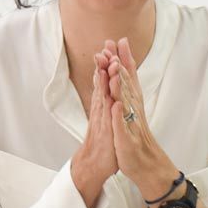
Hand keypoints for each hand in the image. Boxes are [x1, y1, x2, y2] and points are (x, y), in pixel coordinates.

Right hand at [69, 52, 120, 207]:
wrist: (95, 163)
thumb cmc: (104, 139)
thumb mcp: (107, 115)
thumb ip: (106, 98)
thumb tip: (106, 82)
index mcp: (104, 103)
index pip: (106, 78)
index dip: (109, 61)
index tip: (112, 45)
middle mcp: (102, 108)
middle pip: (103, 83)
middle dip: (105, 64)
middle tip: (106, 45)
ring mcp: (103, 120)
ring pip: (104, 97)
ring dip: (106, 81)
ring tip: (108, 63)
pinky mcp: (106, 133)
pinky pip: (108, 120)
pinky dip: (110, 108)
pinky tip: (111, 99)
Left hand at [104, 37, 180, 202]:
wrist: (146, 164)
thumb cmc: (135, 137)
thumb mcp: (130, 112)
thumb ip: (128, 92)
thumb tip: (123, 72)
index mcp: (133, 102)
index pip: (129, 76)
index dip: (125, 58)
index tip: (119, 40)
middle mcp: (134, 109)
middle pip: (128, 82)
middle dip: (121, 63)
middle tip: (114, 44)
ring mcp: (130, 123)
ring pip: (125, 100)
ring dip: (121, 84)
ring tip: (115, 68)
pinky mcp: (126, 138)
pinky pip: (122, 125)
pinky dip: (119, 115)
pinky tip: (116, 105)